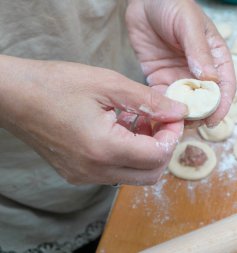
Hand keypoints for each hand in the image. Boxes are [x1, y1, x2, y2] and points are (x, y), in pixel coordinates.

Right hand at [0, 55, 187, 184]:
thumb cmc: (56, 84)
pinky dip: (128, 156)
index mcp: (103, 148)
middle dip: (164, 148)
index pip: (157, 156)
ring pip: (134, 176)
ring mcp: (84, 176)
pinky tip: (122, 131)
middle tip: (161, 121)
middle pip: (151, 174)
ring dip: (147, 153)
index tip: (173, 116)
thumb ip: (148, 100)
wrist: (14, 96)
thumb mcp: (108, 84)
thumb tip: (179, 111)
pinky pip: (115, 173)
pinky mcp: (77, 174)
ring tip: (140, 123)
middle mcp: (95, 170)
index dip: (173, 136)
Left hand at [126, 0, 235, 126]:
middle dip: (200, 115)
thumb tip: (210, 79)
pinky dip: (163, 109)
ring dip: (181, 116)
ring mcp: (179, 75)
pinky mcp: (159, 78)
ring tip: (174, 125)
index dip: (221, 105)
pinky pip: (163, 98)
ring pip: (185, 103)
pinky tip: (159, 117)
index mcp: (215, 57)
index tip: (214, 120)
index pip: (224, 85)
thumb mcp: (189, 25)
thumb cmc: (173, 4)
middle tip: (191, 127)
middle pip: (205, 100)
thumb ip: (199, 51)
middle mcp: (200, 70)